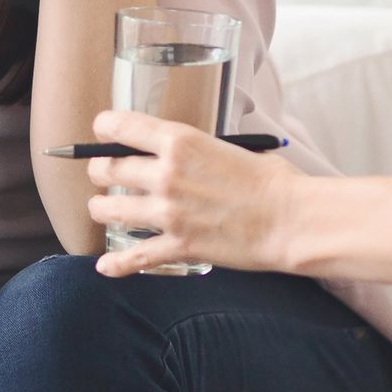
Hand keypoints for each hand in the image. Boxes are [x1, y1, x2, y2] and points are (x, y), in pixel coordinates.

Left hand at [83, 108, 304, 276]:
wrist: (292, 220)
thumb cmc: (271, 182)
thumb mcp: (226, 147)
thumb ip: (193, 149)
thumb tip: (176, 152)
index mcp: (179, 141)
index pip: (119, 125)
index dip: (104, 128)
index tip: (103, 133)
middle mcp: (166, 174)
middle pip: (106, 169)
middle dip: (99, 172)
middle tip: (104, 176)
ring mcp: (169, 212)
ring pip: (108, 209)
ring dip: (102, 209)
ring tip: (105, 209)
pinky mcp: (179, 246)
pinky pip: (135, 257)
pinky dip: (117, 263)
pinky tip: (106, 265)